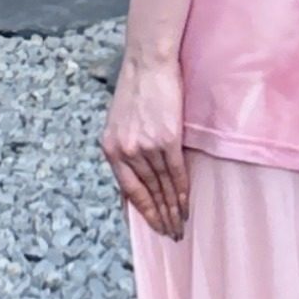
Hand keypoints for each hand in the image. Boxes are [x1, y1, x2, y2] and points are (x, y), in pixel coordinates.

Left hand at [103, 49, 190, 239]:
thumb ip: (124, 152)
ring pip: (162, 186)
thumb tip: (134, 180)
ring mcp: (147, 146)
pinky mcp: (168, 138)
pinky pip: (176, 172)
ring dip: (173, 208)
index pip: (129, 191)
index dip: (143, 212)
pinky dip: (182, 190)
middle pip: (147, 193)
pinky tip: (186, 204)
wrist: (147, 63)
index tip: (153, 227)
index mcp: (111, 150)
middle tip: (170, 234)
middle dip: (160, 217)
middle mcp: (127, 152)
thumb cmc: (135, 90)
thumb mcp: (118, 124)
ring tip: (180, 224)